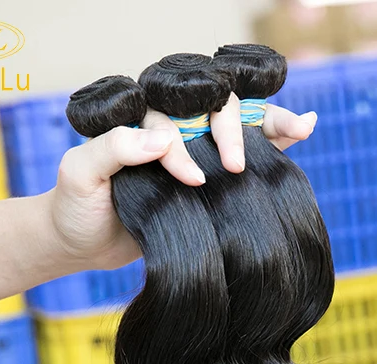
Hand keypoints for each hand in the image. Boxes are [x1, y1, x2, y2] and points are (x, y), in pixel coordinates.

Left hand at [49, 94, 317, 270]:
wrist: (82, 243)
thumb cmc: (76, 207)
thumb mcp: (80, 174)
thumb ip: (112, 148)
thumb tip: (160, 138)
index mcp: (139, 118)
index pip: (174, 110)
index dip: (186, 141)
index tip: (190, 179)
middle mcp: (170, 126)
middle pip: (212, 106)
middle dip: (232, 129)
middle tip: (236, 167)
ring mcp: (192, 149)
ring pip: (236, 123)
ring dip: (268, 123)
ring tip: (300, 127)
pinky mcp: (208, 174)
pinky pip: (247, 149)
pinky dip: (275, 139)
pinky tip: (301, 131)